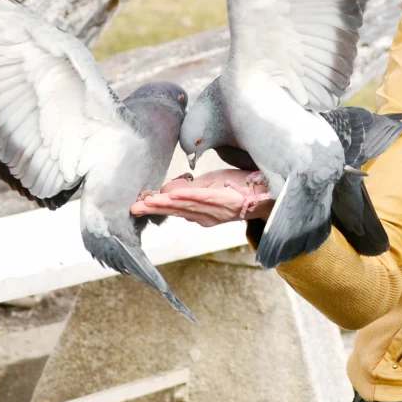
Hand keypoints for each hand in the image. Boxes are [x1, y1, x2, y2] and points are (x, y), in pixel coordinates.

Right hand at [130, 168, 272, 226]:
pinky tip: (175, 194)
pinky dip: (189, 196)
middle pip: (177, 210)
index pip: (173, 209)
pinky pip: (205, 198)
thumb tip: (165, 190)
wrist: (265, 191)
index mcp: (199, 212)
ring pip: (187, 205)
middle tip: (135, 207)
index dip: (154, 207)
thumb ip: (186, 189)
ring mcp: (216, 209)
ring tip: (150, 201)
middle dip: (155, 208)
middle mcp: (206, 215)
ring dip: (167, 204)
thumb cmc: (236, 187)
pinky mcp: (227, 199)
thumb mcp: (207, 186)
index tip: (135, 206)